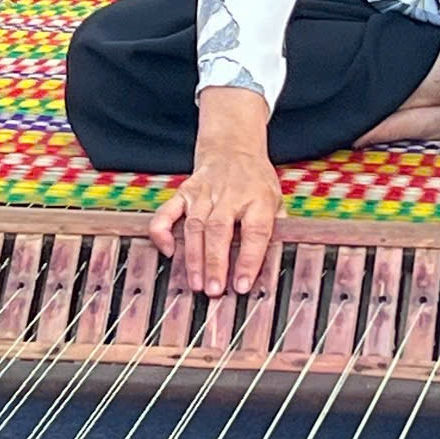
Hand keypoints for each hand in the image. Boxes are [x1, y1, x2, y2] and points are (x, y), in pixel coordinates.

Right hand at [150, 91, 283, 296]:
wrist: (233, 148)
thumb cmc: (257, 182)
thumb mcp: (276, 201)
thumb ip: (277, 231)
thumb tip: (275, 266)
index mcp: (258, 198)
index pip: (255, 231)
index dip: (249, 260)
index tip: (242, 285)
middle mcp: (230, 194)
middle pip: (219, 229)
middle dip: (214, 262)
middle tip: (213, 290)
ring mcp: (203, 192)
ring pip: (194, 225)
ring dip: (193, 257)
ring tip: (195, 284)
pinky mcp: (184, 192)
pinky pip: (167, 212)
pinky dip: (162, 232)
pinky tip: (168, 252)